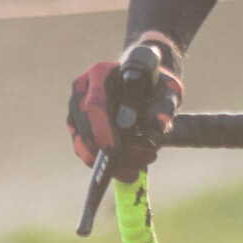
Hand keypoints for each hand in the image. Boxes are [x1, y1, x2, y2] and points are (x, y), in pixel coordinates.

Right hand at [67, 34, 182, 171]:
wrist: (145, 83)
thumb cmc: (156, 86)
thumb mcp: (167, 91)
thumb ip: (165, 107)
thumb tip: (161, 126)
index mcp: (101, 73)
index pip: (95, 105)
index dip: (102, 130)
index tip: (115, 151)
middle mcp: (82, 88)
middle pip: (87, 129)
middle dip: (113, 154)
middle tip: (145, 160)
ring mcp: (75, 107)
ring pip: (83, 145)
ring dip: (112, 163)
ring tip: (143, 164)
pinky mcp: (75, 124)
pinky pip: (84, 150)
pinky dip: (104, 165)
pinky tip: (130, 168)